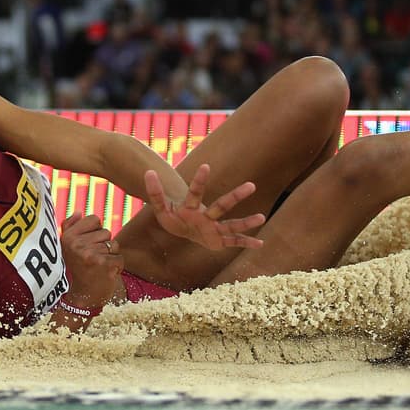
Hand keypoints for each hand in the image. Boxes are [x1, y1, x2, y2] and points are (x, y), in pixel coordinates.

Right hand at [59, 213, 122, 308]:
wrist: (83, 297)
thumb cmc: (78, 269)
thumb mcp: (67, 247)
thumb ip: (70, 227)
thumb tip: (78, 212)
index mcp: (67, 236)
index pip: (94, 219)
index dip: (94, 232)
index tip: (86, 246)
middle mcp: (77, 244)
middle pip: (106, 232)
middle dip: (103, 245)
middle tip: (92, 260)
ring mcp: (91, 255)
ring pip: (113, 244)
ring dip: (110, 255)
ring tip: (98, 266)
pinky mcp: (105, 265)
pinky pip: (120, 257)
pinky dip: (116, 266)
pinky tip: (105, 274)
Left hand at [144, 164, 265, 250]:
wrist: (184, 227)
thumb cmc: (174, 216)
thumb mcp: (161, 207)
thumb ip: (156, 192)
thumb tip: (147, 171)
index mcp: (191, 207)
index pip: (195, 193)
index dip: (199, 181)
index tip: (205, 165)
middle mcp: (207, 216)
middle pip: (222, 206)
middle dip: (235, 197)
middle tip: (252, 185)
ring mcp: (214, 228)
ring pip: (232, 225)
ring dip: (246, 222)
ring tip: (262, 217)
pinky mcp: (218, 241)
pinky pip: (233, 242)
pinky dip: (246, 243)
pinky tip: (260, 244)